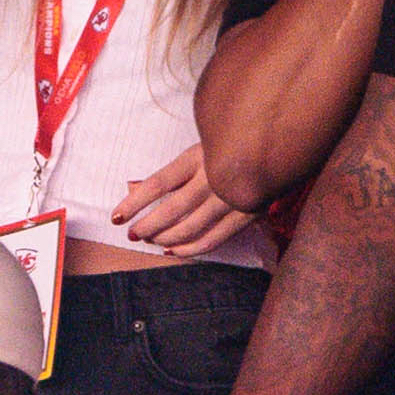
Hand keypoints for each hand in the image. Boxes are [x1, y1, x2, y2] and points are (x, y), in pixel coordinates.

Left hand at [114, 143, 254, 256]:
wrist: (277, 144)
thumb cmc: (228, 144)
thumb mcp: (197, 148)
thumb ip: (169, 171)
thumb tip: (133, 188)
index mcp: (198, 156)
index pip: (157, 184)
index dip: (134, 203)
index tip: (117, 217)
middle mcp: (214, 178)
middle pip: (172, 210)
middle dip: (148, 225)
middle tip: (134, 232)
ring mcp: (232, 198)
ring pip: (191, 228)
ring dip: (165, 238)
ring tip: (150, 239)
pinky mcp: (247, 214)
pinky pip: (214, 240)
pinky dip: (190, 249)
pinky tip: (173, 250)